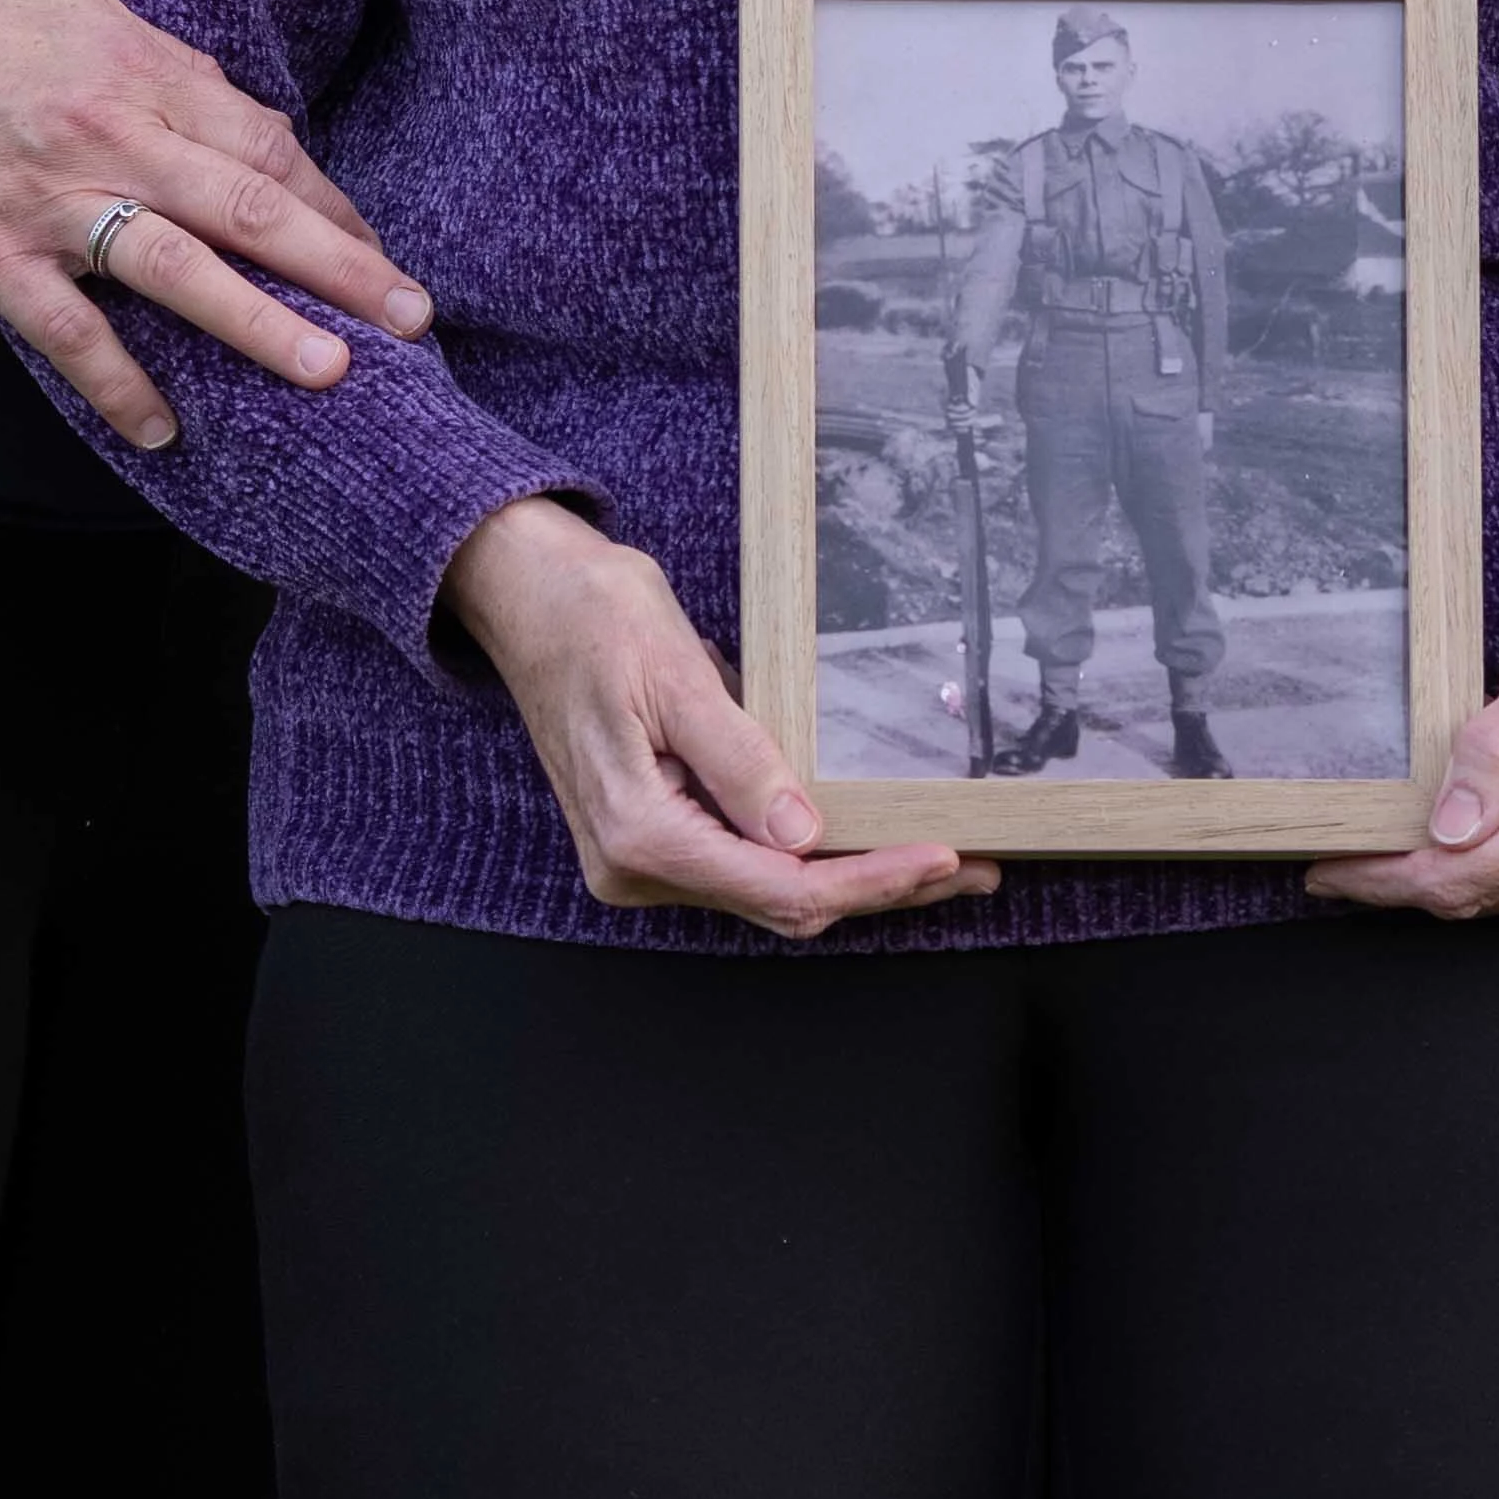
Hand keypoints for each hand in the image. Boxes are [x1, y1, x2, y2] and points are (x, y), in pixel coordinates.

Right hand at [0, 0, 429, 451]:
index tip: (377, 251)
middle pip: (250, 203)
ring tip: (331, 373)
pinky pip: (68, 332)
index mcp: (137, 69)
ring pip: (179, 268)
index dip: (330, 202)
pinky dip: (119, 385)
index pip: (263, 142)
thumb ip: (157, 65)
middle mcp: (107, 133)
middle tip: (411, 317)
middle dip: (341, 265)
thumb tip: (229, 108)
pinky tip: (166, 430)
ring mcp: (47, 199)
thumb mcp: (75, 7)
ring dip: (261, 325)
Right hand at [446, 496, 985, 938]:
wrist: (526, 594)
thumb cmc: (592, 617)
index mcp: (640, 835)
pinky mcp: (655, 837)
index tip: (943, 858)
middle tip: (972, 868)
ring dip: (855, 878)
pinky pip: (747, 865)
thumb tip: (803, 834)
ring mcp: (642, 860)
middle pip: (784, 904)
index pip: (782, 887)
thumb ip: (740, 761)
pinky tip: (869, 840)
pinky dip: (814, 858)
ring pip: (771, 892)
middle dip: (881, 887)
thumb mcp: (675, 676)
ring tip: (943, 861)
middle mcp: (636, 867)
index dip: (871, 880)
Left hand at [1308, 525, 1498, 921]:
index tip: (1329, 872)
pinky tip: (1460, 832)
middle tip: (1345, 856)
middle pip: (1489, 896)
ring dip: (1456, 872)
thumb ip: (1491, 759)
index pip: (1466, 876)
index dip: (1388, 880)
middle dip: (1412, 879)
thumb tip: (1443, 832)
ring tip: (1390, 842)